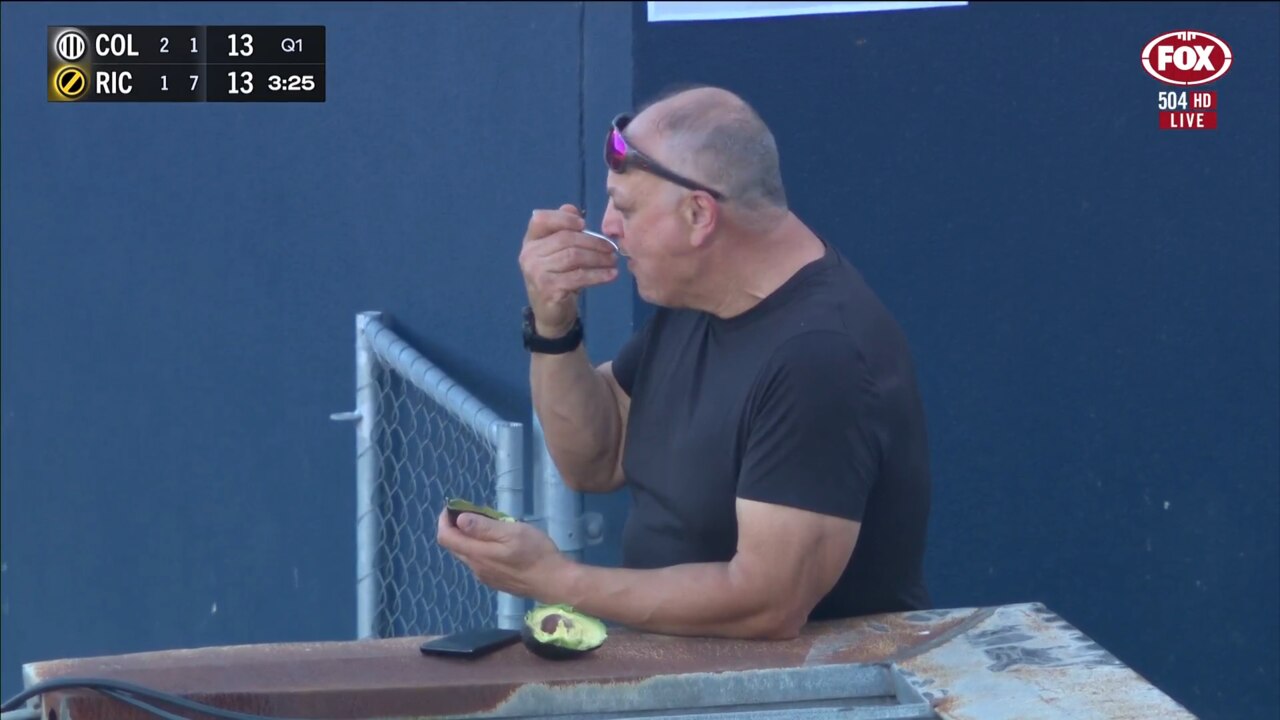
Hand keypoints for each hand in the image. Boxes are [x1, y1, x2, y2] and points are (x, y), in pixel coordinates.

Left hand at [436, 508, 570, 601]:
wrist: (554, 582)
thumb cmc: (535, 553)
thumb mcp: (511, 532)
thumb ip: (484, 527)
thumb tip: (459, 519)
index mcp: (477, 554)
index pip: (446, 537)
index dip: (444, 520)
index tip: (453, 506)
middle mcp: (475, 567)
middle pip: (454, 546)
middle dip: (455, 527)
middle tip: (472, 511)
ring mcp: (485, 576)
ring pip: (467, 554)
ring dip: (469, 538)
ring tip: (489, 524)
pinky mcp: (495, 581)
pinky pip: (479, 562)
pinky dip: (480, 548)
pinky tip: (498, 543)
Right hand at [518, 204, 618, 336]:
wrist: (551, 314)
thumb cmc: (557, 278)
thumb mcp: (558, 253)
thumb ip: (564, 230)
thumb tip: (573, 209)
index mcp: (530, 242)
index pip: (541, 220)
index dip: (563, 218)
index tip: (584, 224)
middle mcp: (529, 255)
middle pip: (565, 239)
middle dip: (593, 242)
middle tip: (612, 248)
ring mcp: (536, 272)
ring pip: (574, 256)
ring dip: (598, 258)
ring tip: (613, 261)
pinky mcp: (548, 288)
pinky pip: (579, 276)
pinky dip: (598, 275)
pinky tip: (611, 275)